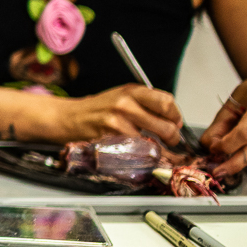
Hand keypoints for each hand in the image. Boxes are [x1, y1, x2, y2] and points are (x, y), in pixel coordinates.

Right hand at [49, 84, 182, 143]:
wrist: (70, 117)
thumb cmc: (98, 109)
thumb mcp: (122, 96)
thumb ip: (146, 104)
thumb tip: (172, 119)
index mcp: (132, 90)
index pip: (167, 102)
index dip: (176, 115)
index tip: (175, 123)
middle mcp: (126, 103)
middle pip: (166, 124)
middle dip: (173, 137)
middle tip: (171, 140)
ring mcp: (118, 121)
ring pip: (154, 142)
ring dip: (158, 149)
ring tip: (153, 148)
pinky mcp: (111, 138)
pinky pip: (137, 151)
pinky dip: (142, 155)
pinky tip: (138, 153)